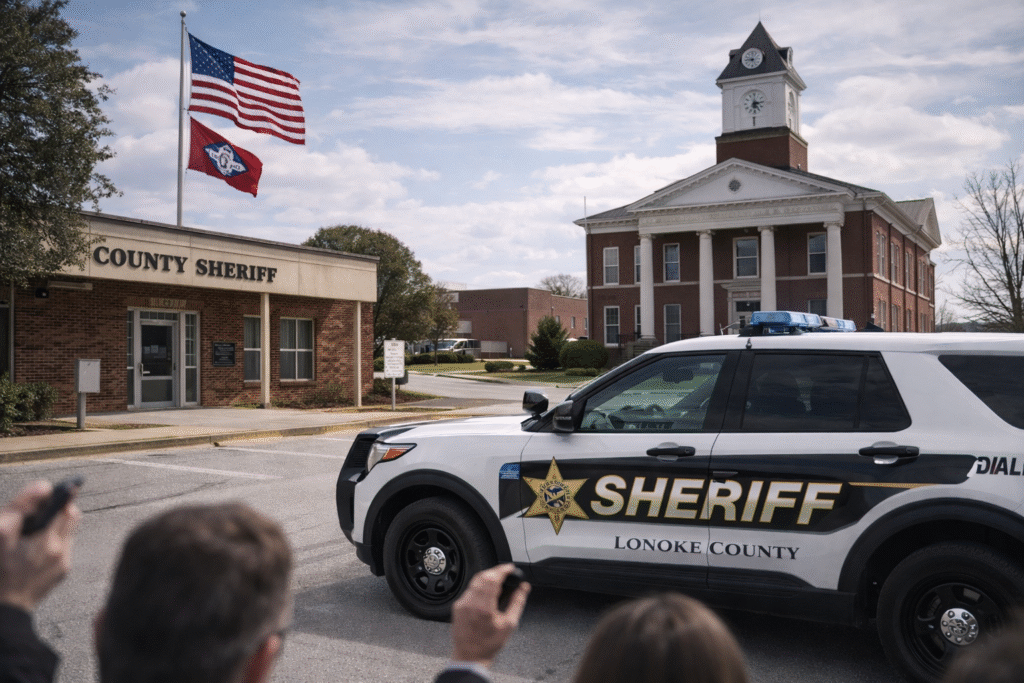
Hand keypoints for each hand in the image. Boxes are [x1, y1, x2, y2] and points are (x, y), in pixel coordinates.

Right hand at [0, 480, 80, 611]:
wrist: (1, 610)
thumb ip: (21, 506)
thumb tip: (44, 486)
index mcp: (46, 542)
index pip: (65, 505)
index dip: (57, 496)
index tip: (47, 493)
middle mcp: (60, 552)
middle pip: (70, 516)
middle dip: (56, 509)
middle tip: (37, 512)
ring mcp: (62, 563)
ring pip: (67, 531)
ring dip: (55, 525)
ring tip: (34, 530)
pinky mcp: (60, 573)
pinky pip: (63, 547)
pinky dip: (52, 541)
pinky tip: (33, 548)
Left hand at [450, 563, 529, 667]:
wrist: (470, 656)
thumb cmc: (489, 644)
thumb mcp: (509, 624)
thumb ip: (517, 602)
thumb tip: (524, 588)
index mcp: (484, 607)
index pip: (493, 579)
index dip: (502, 569)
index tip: (509, 568)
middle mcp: (470, 603)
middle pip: (483, 577)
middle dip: (495, 572)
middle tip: (505, 573)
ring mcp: (462, 604)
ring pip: (475, 582)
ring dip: (487, 578)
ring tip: (497, 582)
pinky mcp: (457, 607)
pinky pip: (469, 590)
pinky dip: (479, 587)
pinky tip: (486, 593)